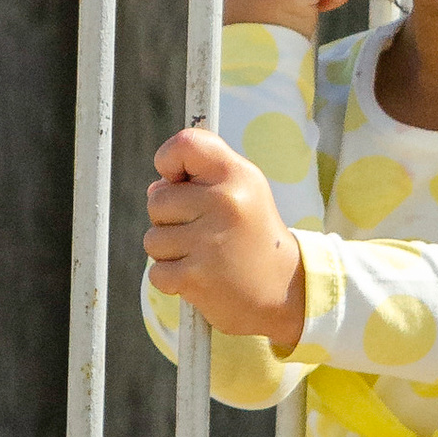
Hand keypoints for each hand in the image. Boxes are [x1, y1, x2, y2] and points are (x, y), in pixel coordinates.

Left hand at [144, 128, 307, 346]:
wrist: (285, 291)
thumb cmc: (252, 235)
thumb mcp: (242, 191)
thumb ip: (199, 179)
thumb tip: (154, 188)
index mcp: (236, 175)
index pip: (185, 144)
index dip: (169, 159)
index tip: (178, 180)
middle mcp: (224, 202)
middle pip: (157, 199)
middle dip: (169, 218)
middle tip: (204, 232)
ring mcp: (209, 241)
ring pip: (152, 238)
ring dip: (170, 252)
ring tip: (205, 255)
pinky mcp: (197, 277)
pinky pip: (156, 272)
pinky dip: (172, 280)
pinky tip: (200, 277)